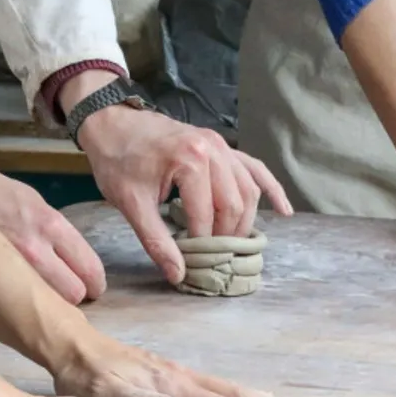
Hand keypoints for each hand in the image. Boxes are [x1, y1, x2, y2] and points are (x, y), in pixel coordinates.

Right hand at [0, 158, 106, 303]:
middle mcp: (34, 248)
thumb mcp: (33, 201)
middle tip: (66, 293)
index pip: (89, 269)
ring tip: (39, 296)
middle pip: (73, 294)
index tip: (91, 287)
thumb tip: (72, 260)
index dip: (94, 283)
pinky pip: (17, 301)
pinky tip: (16, 296)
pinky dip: (21, 302)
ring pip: (46, 304)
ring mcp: (10, 266)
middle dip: (74, 296)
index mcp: (50, 224)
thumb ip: (55, 232)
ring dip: (47, 303)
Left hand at [49, 328, 275, 396]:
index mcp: (168, 386)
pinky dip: (232, 392)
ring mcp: (176, 373)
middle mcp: (179, 377)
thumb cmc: (87, 376)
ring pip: (222, 386)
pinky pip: (210, 385)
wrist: (73, 347)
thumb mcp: (103, 394)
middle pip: (228, 392)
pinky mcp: (169, 373)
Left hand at [76, 99, 291, 286]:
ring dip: (245, 219)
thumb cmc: (117, 160)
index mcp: (189, 160)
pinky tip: (284, 211)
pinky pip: (254, 168)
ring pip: (249, 189)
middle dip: (226, 235)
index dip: (203, 243)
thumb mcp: (130, 204)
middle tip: (213, 256)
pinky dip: (271, 190)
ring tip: (234, 244)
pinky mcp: (223, 146)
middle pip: (235, 204)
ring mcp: (221, 145)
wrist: (111, 123)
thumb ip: (156, 240)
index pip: (208, 216)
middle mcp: (213, 149)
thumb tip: (178, 273)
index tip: (194, 261)